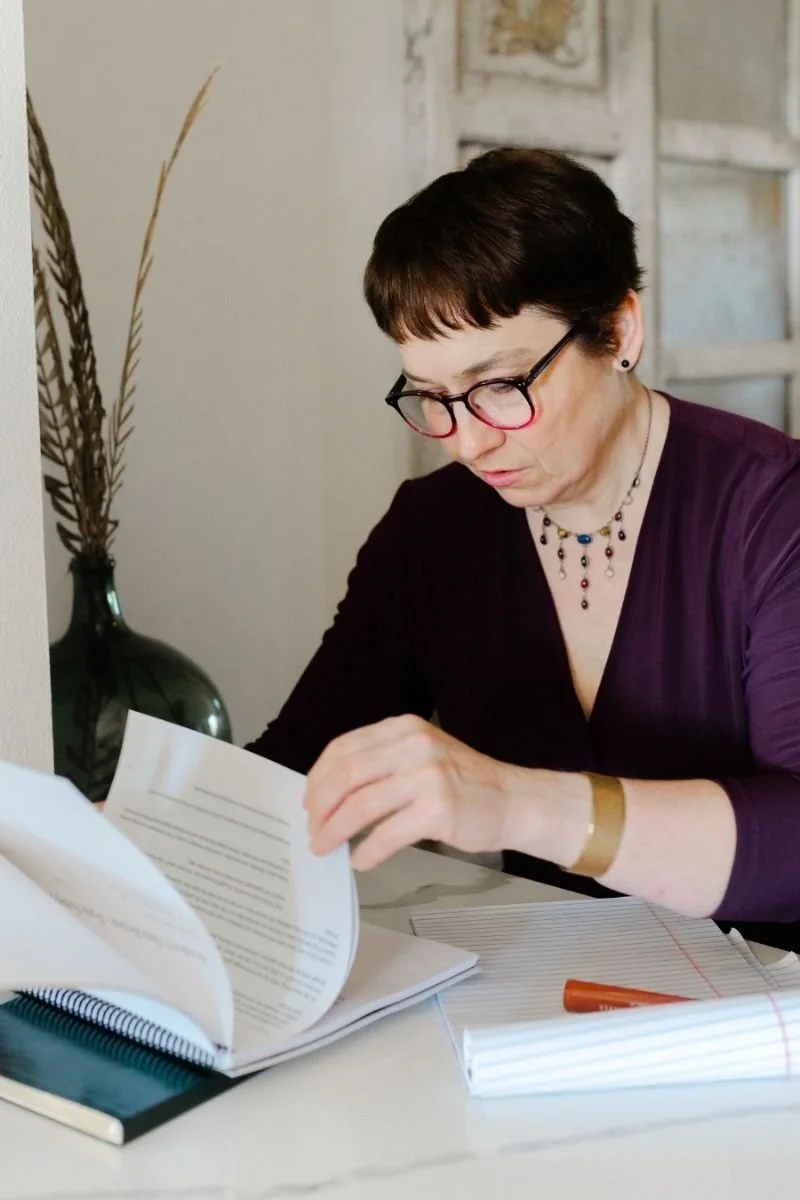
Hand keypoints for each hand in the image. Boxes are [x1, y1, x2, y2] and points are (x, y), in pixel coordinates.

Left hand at [303, 715, 529, 869]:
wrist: (513, 800)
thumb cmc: (463, 782)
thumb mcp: (421, 754)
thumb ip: (381, 762)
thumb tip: (331, 793)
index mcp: (404, 728)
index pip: (344, 748)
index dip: (318, 778)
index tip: (309, 802)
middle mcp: (414, 746)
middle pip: (346, 775)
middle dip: (321, 807)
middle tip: (313, 829)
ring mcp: (428, 776)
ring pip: (360, 805)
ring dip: (335, 830)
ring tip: (325, 847)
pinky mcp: (439, 810)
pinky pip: (386, 834)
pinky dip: (367, 851)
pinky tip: (359, 860)